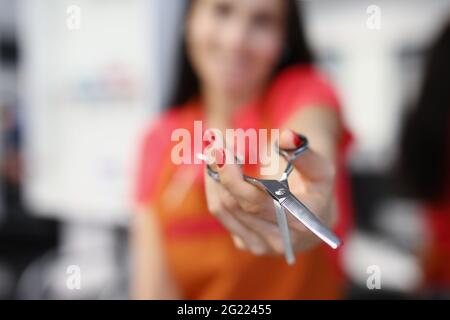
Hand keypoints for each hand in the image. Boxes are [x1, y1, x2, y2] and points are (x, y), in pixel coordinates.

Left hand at [203, 129, 336, 254]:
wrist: (314, 219)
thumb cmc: (317, 189)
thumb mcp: (320, 169)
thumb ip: (304, 153)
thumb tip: (288, 136)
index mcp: (298, 223)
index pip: (255, 202)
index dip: (233, 177)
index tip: (222, 150)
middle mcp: (277, 240)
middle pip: (234, 204)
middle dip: (221, 170)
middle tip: (215, 143)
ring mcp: (258, 245)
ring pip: (221, 208)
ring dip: (213, 177)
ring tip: (213, 152)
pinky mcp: (245, 243)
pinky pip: (221, 214)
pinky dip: (215, 188)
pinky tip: (216, 169)